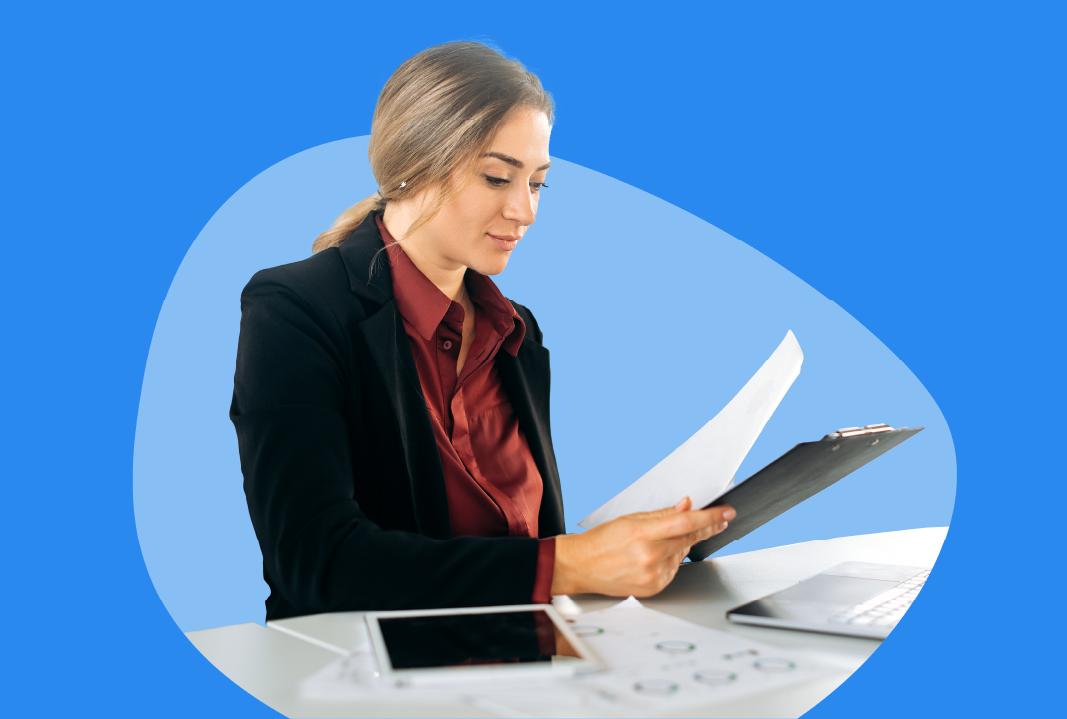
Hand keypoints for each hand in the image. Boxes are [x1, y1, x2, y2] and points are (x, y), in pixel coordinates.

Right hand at [550, 497, 734, 596]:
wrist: (581, 566)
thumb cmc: (602, 540)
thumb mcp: (631, 519)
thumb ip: (662, 514)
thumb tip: (686, 505)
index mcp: (643, 534)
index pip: (687, 523)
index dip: (711, 517)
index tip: (727, 512)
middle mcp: (650, 556)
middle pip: (690, 539)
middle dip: (706, 528)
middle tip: (718, 520)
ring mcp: (653, 575)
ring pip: (682, 555)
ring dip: (681, 545)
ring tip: (658, 542)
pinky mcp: (654, 588)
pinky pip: (674, 570)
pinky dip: (671, 560)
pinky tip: (654, 557)